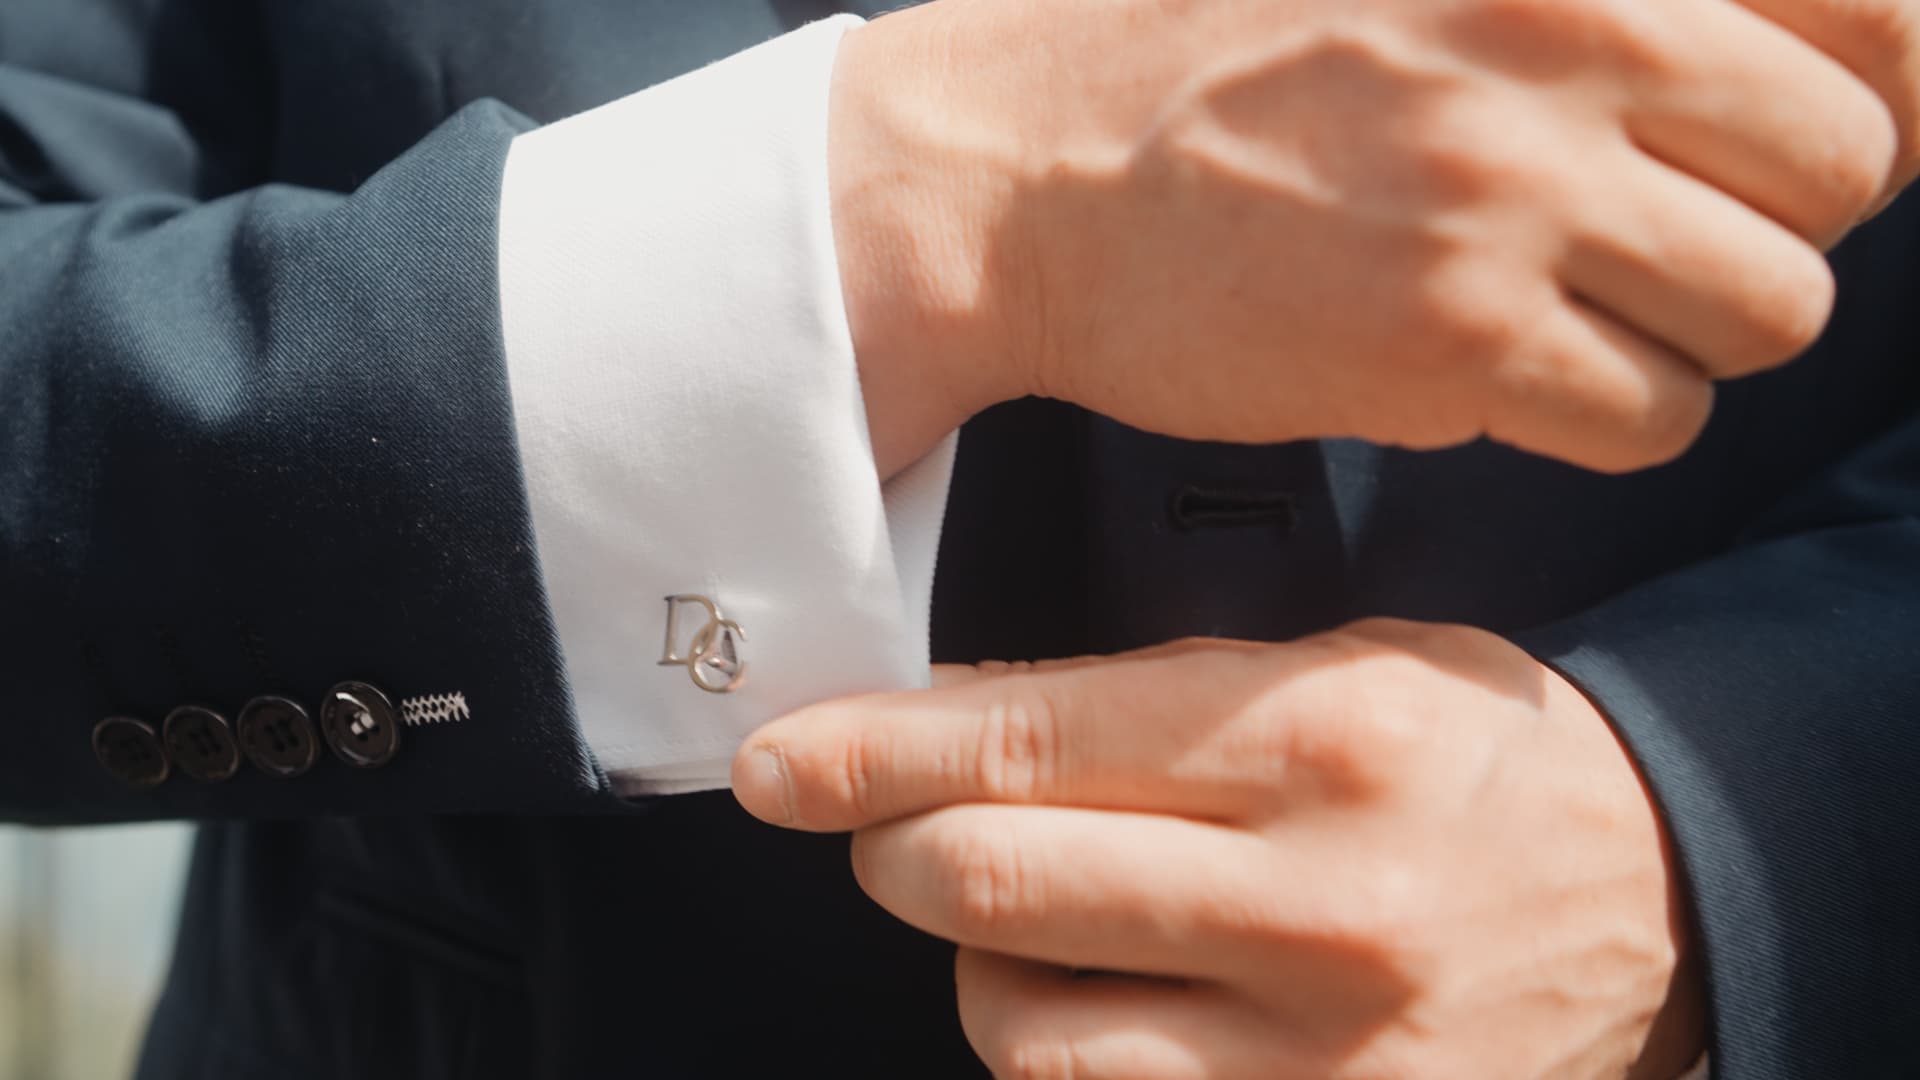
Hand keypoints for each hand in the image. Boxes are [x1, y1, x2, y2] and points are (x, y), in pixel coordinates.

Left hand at [734, 621, 1706, 1078]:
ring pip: (1030, 1035)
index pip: (1033, 742)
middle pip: (1000, 887)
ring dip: (980, 968)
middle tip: (887, 828)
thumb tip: (947, 725)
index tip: (777, 757)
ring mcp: (1325, 1055)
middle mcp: (1321, 902)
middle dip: (894, 850)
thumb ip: (1142, 696)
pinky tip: (1098, 999)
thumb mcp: (1334, 668)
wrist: (1663, 898)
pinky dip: (1063, 1050)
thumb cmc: (1474, 762)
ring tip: (1030, 919)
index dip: (873, 749)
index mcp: (1319, 739)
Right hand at [836, 0, 1913, 475]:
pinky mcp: (1453, 336)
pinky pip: (1654, 418)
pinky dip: (1602, 416)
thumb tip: (1831, 63)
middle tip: (1655, 240)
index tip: (1789, 148)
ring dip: (1687, 334)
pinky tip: (1501, 370)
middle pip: (1845, 176)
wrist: (1024, 170)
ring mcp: (1512, 188)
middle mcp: (1571, 30)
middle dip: (1767, 226)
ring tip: (1567, 311)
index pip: (1886, 16)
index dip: (1874, 98)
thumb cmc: (1204, 61)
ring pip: (1767, 314)